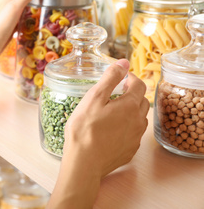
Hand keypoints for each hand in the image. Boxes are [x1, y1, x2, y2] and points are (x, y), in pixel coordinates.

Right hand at [47, 59, 148, 208]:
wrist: (84, 163)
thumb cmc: (84, 129)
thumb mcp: (94, 98)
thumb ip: (110, 78)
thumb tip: (124, 62)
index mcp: (130, 106)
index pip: (139, 85)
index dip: (130, 78)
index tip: (121, 77)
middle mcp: (138, 121)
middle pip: (141, 101)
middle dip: (132, 93)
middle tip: (116, 93)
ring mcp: (135, 138)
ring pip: (139, 118)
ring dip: (131, 111)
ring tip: (113, 111)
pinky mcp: (130, 150)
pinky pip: (133, 134)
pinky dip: (127, 127)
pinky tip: (111, 130)